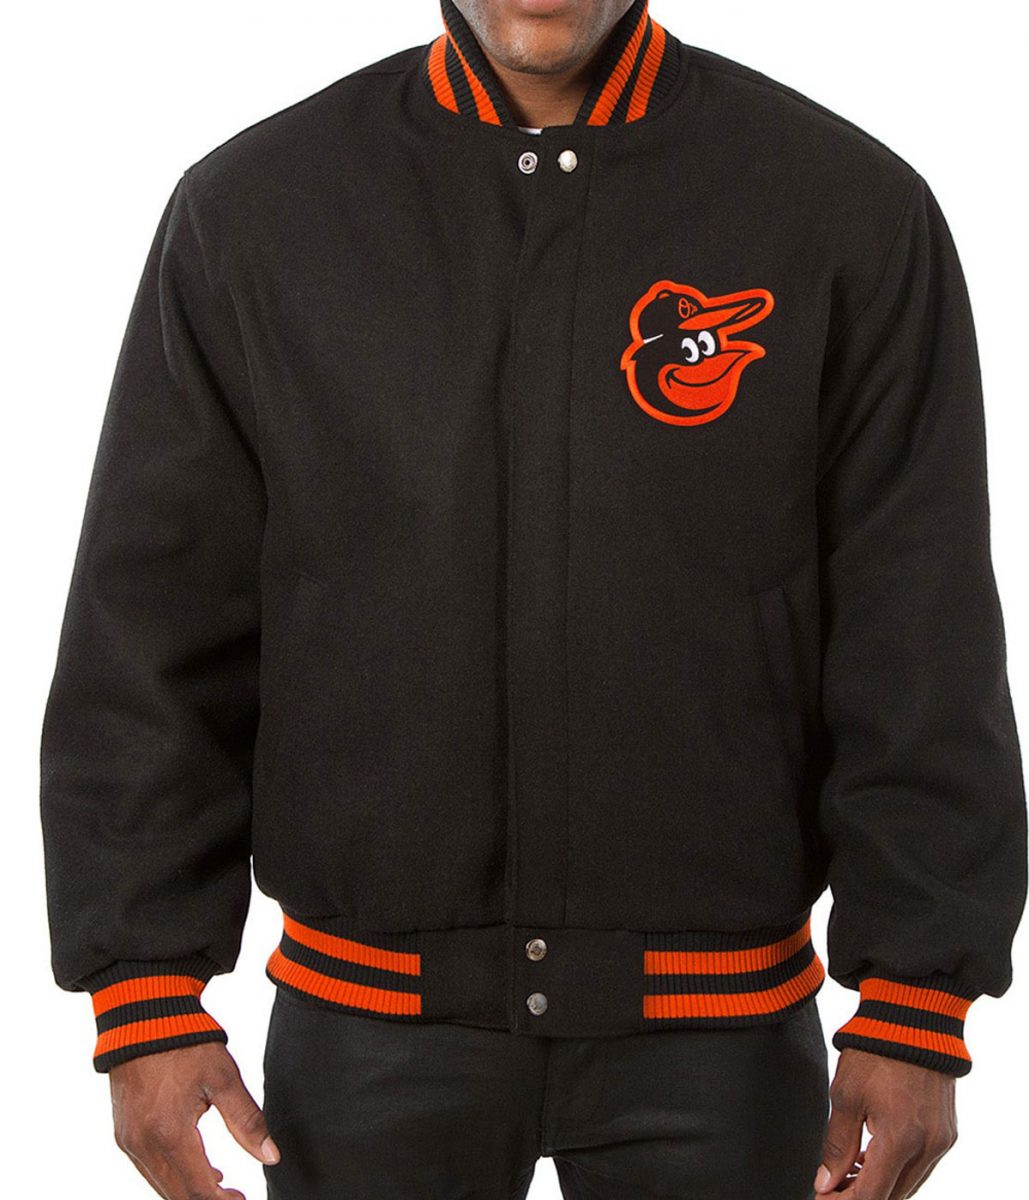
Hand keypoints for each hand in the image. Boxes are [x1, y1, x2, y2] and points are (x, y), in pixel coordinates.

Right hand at [109, 1041, 280, 1198]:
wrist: (143, 1017)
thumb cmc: (186, 1042)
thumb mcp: (224, 1078)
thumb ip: (247, 1121)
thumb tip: (271, 1156)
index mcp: (169, 1133)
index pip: (197, 1190)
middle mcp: (142, 1144)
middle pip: (176, 1195)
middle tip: (235, 1196)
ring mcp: (128, 1140)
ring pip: (160, 1184)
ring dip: (189, 1190)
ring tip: (221, 1183)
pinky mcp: (123, 1133)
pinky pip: (148, 1168)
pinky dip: (171, 1175)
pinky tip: (196, 1166)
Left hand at [814, 1048, 956, 1197]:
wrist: (912, 1019)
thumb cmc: (874, 1052)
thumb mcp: (845, 1097)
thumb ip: (837, 1145)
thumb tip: (826, 1182)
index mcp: (901, 1140)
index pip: (873, 1195)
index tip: (823, 1197)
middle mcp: (928, 1146)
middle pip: (893, 1194)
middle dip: (861, 1195)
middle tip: (831, 1186)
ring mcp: (942, 1140)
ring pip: (909, 1183)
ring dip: (879, 1183)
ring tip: (846, 1172)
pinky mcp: (947, 1130)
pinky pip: (921, 1164)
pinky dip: (897, 1168)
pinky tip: (871, 1156)